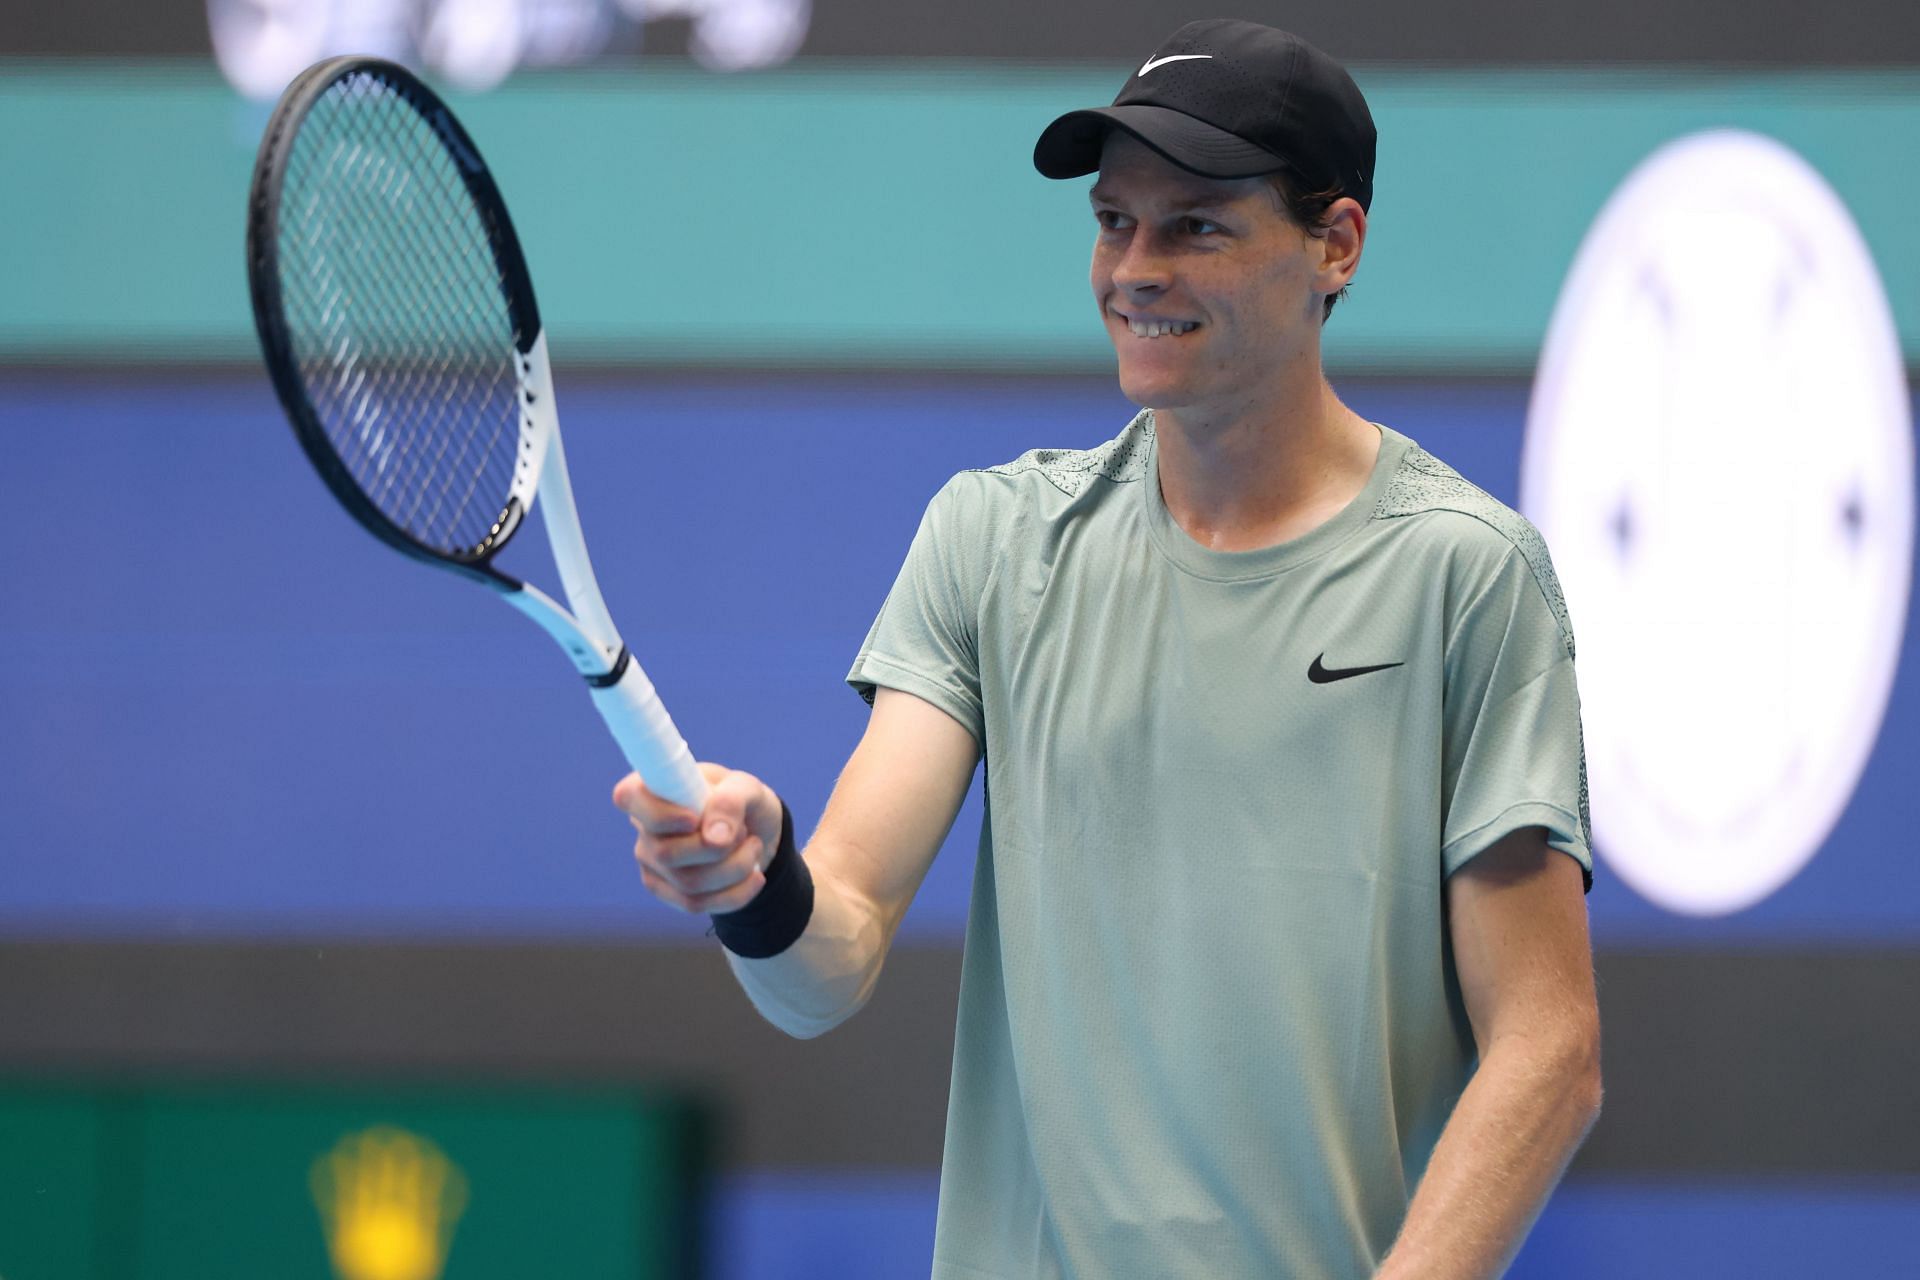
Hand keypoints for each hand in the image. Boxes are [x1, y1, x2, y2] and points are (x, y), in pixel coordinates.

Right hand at [613, 763, 783, 914]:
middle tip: (744, 832)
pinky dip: (735, 894)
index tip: (694, 819)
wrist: (756, 832)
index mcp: (654, 787)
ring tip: (753, 848)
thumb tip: (714, 839)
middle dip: (719, 849)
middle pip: (666, 853)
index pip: (627, 797)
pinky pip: (695, 904)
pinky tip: (754, 877)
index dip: (658, 815)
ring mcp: (651, 862)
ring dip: (735, 869)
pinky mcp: (667, 891)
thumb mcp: (746, 788)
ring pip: (687, 883)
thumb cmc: (742, 801)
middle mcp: (644, 826)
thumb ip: (731, 802)